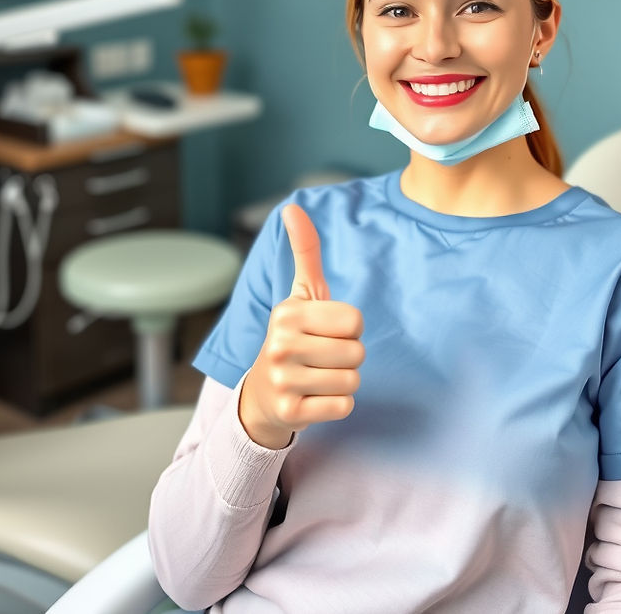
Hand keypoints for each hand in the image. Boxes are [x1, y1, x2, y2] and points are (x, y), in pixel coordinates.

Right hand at [238, 203, 364, 449]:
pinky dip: (337, 405)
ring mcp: (283, 380)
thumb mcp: (300, 294)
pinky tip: (314, 398)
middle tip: (321, 358)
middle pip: (357, 352)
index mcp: (288, 311)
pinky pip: (344, 407)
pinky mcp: (291, 413)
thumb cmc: (294, 336)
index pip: (355, 320)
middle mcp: (280, 344)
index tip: (325, 332)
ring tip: (317, 377)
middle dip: (348, 357)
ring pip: (353, 381)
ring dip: (343, 381)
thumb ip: (305, 250)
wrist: (262, 394)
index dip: (348, 328)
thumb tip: (293, 206)